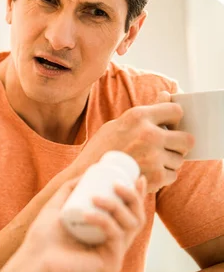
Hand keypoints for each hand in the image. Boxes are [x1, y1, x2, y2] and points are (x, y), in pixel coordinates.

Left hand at [14, 175, 147, 271]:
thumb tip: (86, 173)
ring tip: (96, 198)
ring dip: (116, 206)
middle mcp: (114, 245)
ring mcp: (114, 256)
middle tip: (117, 184)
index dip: (139, 196)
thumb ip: (70, 190)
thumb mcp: (57, 206)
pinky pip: (115, 238)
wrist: (33, 261)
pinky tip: (88, 214)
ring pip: (130, 226)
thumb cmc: (42, 238)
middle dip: (132, 198)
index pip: (130, 213)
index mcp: (106, 233)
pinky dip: (104, 222)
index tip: (138, 178)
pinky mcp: (111, 265)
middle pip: (137, 218)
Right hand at [74, 91, 193, 192]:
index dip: (175, 120)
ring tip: (150, 163)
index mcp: (138, 116)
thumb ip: (146, 112)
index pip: (176, 111)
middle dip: (178, 145)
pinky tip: (146, 173)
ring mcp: (153, 156)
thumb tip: (168, 95)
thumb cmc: (101, 149)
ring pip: (179, 159)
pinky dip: (163, 177)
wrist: (85, 176)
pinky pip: (172, 175)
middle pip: (187, 139)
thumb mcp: (118, 124)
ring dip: (169, 162)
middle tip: (166, 149)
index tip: (169, 126)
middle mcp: (149, 134)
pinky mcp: (155, 176)